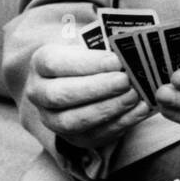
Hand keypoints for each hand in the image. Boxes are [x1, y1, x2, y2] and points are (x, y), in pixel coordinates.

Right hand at [25, 43, 149, 149]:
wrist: (85, 81)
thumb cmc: (92, 58)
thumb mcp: (92, 43)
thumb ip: (106, 43)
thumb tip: (129, 46)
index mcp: (41, 63)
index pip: (55, 64)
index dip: (86, 64)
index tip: (115, 61)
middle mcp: (39, 93)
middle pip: (60, 95)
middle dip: (97, 89)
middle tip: (125, 81)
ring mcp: (53, 119)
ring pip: (73, 121)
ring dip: (107, 109)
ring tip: (133, 96)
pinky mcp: (73, 137)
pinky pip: (94, 135)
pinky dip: (120, 123)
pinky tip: (139, 110)